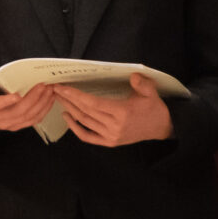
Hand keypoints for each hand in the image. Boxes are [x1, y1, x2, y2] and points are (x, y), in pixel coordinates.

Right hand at [0, 59, 58, 134]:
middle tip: (43, 85)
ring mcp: (8, 123)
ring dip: (41, 104)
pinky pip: (33, 120)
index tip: (17, 94)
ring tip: (50, 89)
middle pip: (16, 111)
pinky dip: (43, 110)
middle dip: (32, 99)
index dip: (5, 102)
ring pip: (27, 116)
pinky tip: (50, 99)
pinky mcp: (17, 125)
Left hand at [55, 75, 173, 146]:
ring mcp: (111, 136)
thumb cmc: (154, 108)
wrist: (162, 127)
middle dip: (68, 99)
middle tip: (55, 89)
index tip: (62, 87)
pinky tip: (67, 117)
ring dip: (69, 110)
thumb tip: (133, 76)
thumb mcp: (151, 93)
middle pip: (84, 111)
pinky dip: (75, 128)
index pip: (92, 103)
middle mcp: (114, 126)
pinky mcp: (110, 142)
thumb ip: (142, 84)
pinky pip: (88, 137)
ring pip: (84, 122)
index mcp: (122, 112)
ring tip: (59, 98)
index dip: (75, 95)